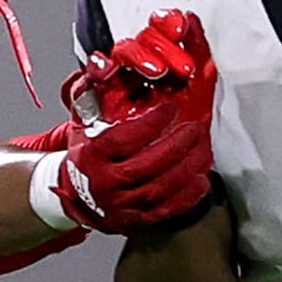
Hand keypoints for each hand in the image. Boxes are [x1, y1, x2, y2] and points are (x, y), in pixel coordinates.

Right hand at [39, 11, 215, 233]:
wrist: (77, 192)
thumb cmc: (86, 150)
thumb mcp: (81, 119)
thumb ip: (91, 90)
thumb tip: (103, 61)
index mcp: (91, 156)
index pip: (123, 140)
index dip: (149, 124)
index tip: (170, 108)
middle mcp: (104, 183)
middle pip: (144, 167)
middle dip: (175, 147)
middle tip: (196, 129)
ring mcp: (119, 205)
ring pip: (157, 189)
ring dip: (186, 169)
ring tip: (203, 148)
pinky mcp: (133, 221)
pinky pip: (163, 211)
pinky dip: (185, 197)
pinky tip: (201, 181)